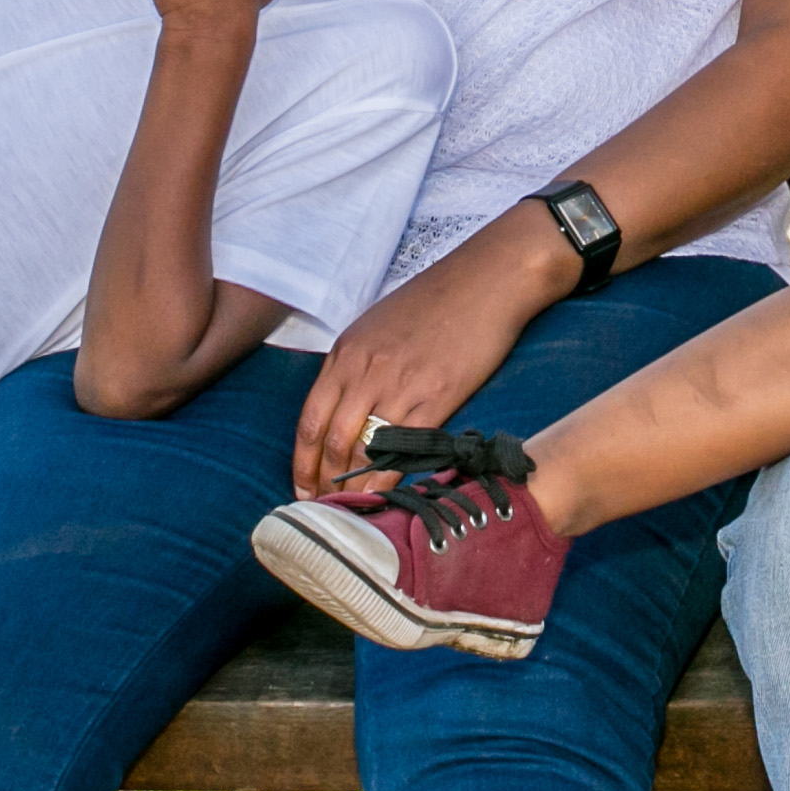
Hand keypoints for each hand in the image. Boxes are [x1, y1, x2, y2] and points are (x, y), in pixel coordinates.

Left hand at [291, 211, 576, 495]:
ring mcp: (401, 384)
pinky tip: (386, 498)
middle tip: (323, 509)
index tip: (301, 486)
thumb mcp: (379, 325)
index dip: (302, 460)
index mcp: (347, 351)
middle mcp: (366, 369)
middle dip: (323, 481)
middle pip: (332, 440)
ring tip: (352, 512)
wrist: (488, 279)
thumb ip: (358, 363)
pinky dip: (389, 479)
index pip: (311, 418)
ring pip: (363, 449)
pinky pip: (404, 448)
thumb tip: (348, 406)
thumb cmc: (438, 299)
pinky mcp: (438, 396)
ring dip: (353, 487)